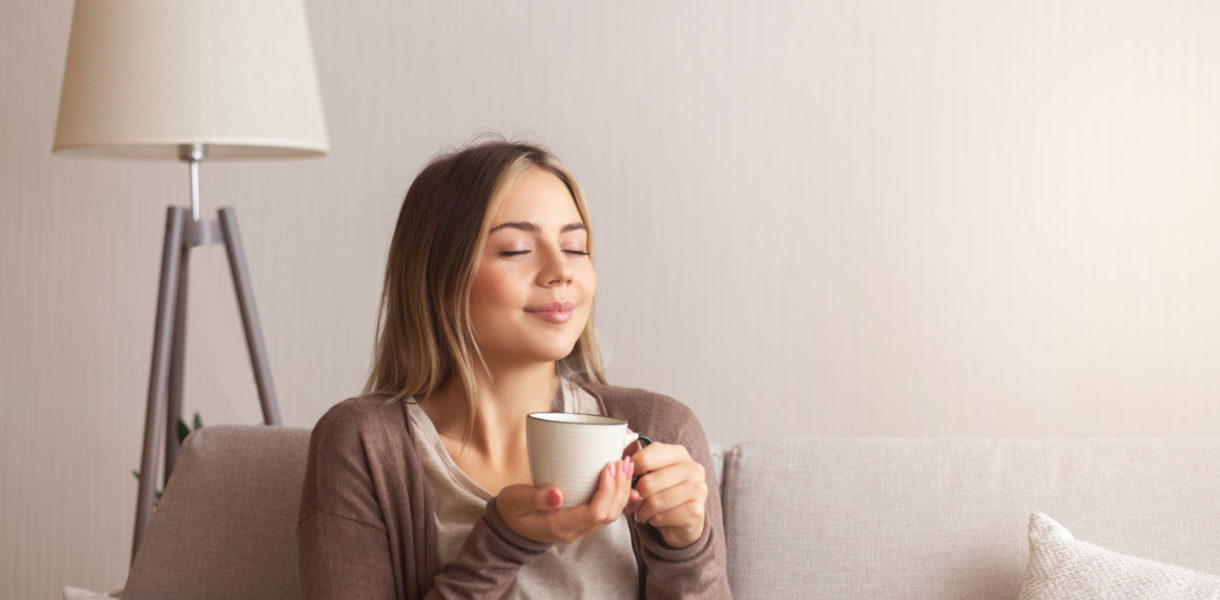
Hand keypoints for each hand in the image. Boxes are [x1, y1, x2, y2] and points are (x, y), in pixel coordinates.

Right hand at [496, 458, 634, 543]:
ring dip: (621, 490)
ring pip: (611, 514)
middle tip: (622, 460)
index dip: (607, 490)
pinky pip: (605, 511)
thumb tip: (557, 494)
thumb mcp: (516, 501)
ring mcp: (579, 527)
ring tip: (625, 465)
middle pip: (608, 514)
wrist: (508, 526)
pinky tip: (619, 477)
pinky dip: (616, 494)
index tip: (608, 466)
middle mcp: (574, 530)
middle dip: (620, 487)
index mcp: (559, 526)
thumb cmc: (511, 510)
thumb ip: (535, 498)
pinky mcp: (581, 520)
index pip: (594, 513)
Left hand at [627, 442, 706, 548]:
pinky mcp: (696, 511)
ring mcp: (698, 490)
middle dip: (634, 495)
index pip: (647, 457)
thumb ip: (636, 453)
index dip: (630, 469)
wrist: (682, 517)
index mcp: (679, 453)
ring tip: (640, 510)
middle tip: (631, 500)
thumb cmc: (662, 490)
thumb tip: (625, 433)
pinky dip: (652, 520)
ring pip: (654, 502)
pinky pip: (662, 517)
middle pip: (649, 482)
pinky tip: (653, 517)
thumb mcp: (650, 469)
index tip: (625, 478)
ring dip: (641, 510)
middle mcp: (692, 468)